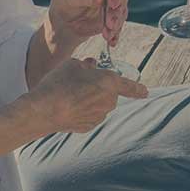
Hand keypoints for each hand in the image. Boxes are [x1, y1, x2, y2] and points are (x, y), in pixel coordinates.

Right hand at [29, 56, 146, 132]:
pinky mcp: (89, 126)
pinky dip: (82, 111)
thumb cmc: (59, 83)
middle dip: (98, 87)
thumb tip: (92, 66)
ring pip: (99, 105)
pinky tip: (68, 107)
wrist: (44, 110)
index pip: (129, 86)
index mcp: (109, 82)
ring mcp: (100, 116)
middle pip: (109, 93)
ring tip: (69, 95)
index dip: (138, 89)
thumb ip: (87, 65)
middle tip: (78, 82)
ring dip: (90, 100)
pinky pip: (90, 115)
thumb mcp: (72, 64)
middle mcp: (109, 101)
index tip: (145, 92)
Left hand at [46, 0, 127, 51]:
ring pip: (120, 14)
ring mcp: (110, 7)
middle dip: (116, 13)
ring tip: (107, 35)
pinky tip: (111, 42)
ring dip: (116, 26)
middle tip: (110, 24)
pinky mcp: (110, 20)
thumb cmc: (63, 3)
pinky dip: (115, 35)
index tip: (113, 4)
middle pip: (120, 0)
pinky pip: (117, 27)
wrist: (61, 24)